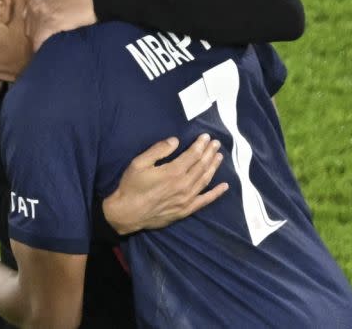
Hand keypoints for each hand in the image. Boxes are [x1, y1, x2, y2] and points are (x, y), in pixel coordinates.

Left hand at [24, 0, 95, 50]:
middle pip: (28, 23)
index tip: (38, 26)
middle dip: (33, 30)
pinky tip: (41, 51)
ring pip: (32, 32)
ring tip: (43, 45)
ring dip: (36, 39)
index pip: (28, 11)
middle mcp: (36, 4)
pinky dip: (39, 46)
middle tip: (41, 37)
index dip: (33, 21)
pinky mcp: (49, 25)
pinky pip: (38, 39)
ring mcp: (41, 14)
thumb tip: (47, 5)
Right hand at [103, 134, 228, 234]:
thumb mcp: (139, 163)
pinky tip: (224, 186)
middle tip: (216, 143)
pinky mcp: (185, 210)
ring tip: (219, 157)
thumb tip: (175, 140)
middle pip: (201, 166)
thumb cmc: (131, 186)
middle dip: (209, 152)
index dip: (201, 145)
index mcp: (173, 172)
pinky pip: (205, 201)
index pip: (193, 155)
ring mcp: (186, 199)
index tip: (206, 136)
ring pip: (205, 180)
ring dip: (213, 167)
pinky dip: (216, 193)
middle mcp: (183, 185)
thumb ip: (158, 150)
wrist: (126, 214)